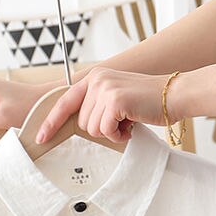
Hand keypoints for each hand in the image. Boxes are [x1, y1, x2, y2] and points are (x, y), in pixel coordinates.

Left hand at [37, 68, 179, 144]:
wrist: (175, 95)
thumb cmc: (148, 102)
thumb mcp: (116, 97)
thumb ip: (97, 105)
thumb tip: (80, 124)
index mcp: (94, 77)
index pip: (65, 102)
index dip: (51, 122)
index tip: (40, 137)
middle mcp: (97, 79)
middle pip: (82, 123)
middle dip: (102, 129)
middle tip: (122, 121)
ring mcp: (105, 89)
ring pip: (92, 129)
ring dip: (112, 132)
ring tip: (128, 121)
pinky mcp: (115, 100)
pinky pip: (105, 131)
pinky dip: (119, 135)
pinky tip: (131, 124)